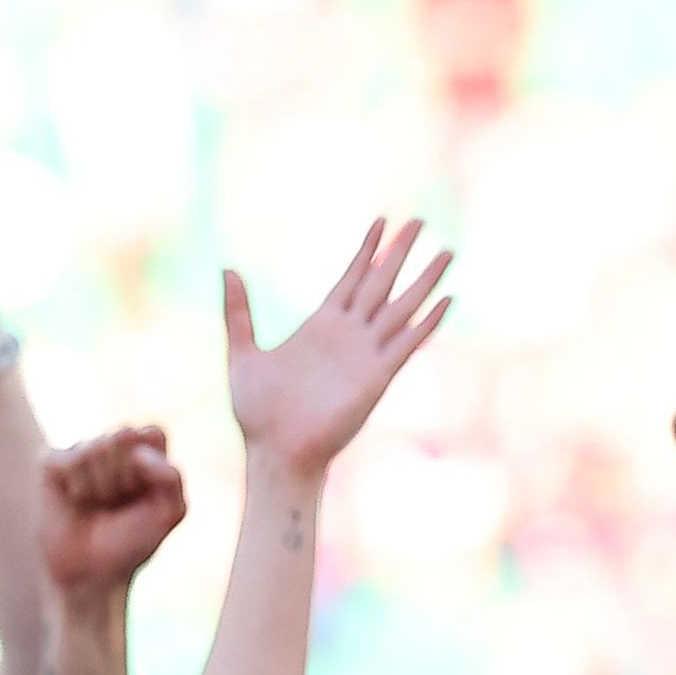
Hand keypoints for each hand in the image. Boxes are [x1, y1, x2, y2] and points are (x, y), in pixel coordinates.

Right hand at [37, 427, 188, 600]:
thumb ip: (170, 476)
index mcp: (145, 450)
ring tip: (97, 506)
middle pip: (123, 435)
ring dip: (101, 487)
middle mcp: (112, 445)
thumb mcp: (168, 512)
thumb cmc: (132, 540)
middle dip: (126, 477)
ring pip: (96, 447)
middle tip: (118, 503)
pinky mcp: (52, 462)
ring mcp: (81, 451)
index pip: (152, 433)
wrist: (92, 572)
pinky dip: (77, 488)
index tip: (146, 494)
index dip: (151, 467)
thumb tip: (136, 449)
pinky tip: (75, 501)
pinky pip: (69, 460)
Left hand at [224, 219, 452, 477]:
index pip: (351, 278)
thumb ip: (239, 311)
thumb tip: (228, 268)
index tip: (382, 222)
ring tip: (447, 253)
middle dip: (401, 252)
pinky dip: (427, 321)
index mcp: (321, 326)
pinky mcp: (377, 376)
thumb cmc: (257, 412)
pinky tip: (446, 300)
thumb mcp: (242, 352)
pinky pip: (407, 342)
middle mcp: (349, 335)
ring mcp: (366, 354)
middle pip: (381, 283)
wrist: (276, 452)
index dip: (367, 250)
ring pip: (402, 307)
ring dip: (424, 280)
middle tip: (420, 222)